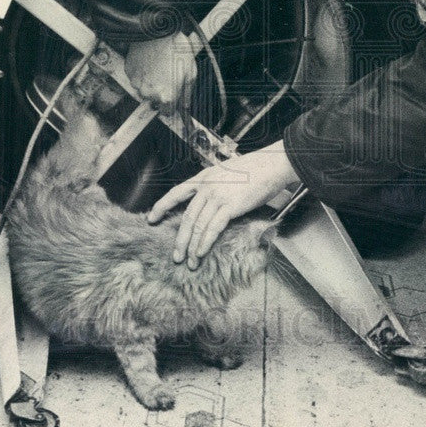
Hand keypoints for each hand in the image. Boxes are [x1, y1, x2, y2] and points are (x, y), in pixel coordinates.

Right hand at [124, 32, 196, 115]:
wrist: (158, 31)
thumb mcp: (191, 72)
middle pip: (155, 101)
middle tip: (168, 76)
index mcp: (166, 96)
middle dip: (162, 92)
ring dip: (151, 83)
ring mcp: (137, 83)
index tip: (173, 98)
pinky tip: (150, 62)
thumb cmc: (176, 49)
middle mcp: (149, 93)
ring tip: (159, 66)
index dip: (172, 105)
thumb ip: (187, 93)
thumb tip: (185, 105)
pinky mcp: (129, 72)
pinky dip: (142, 73)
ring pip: (144, 89)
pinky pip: (136, 78)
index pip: (167, 112)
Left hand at [146, 140, 297, 268]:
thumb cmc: (257, 169)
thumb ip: (218, 186)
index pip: (177, 192)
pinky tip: (201, 253)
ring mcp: (217, 195)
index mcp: (204, 176)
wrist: (273, 164)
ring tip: (189, 262)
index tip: (152, 218)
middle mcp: (207, 186)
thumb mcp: (229, 172)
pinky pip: (212, 228)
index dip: (162, 206)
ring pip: (197, 225)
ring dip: (192, 246)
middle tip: (176, 256)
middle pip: (186, 216)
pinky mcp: (230, 206)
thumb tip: (214, 203)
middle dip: (180, 239)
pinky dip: (205, 243)